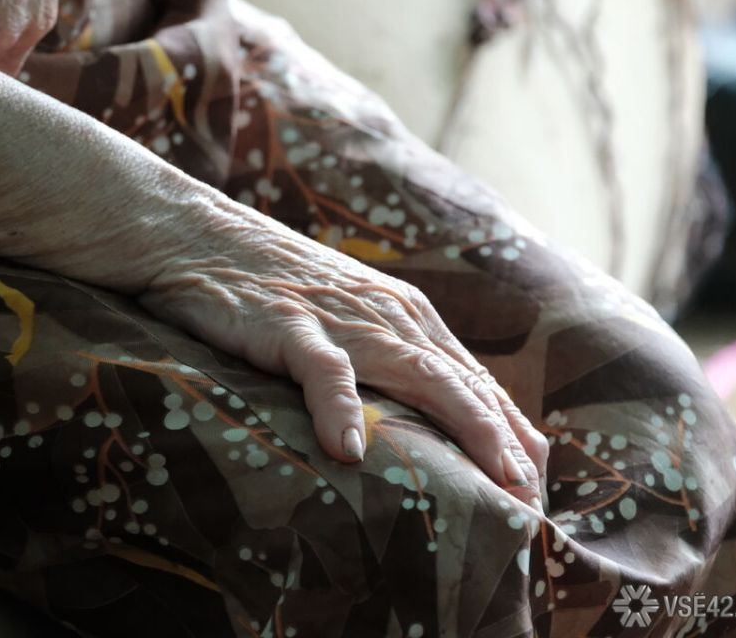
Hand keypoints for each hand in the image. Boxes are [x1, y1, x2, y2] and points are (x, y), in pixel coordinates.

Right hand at [140, 202, 548, 504]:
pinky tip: (349, 450)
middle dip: (506, 442)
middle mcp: (388, 316)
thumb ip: (384, 359)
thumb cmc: (269, 284)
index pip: (474, 382)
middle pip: (463, 385)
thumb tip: (420, 420)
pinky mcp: (288, 323)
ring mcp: (341, 318)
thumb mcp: (342, 319)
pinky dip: (341, 407)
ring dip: (463, 427)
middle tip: (534, 500)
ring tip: (492, 479)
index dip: (511, 434)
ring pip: (419, 374)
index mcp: (405, 316)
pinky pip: (323, 369)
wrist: (198, 234)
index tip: (538, 487)